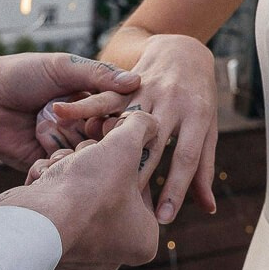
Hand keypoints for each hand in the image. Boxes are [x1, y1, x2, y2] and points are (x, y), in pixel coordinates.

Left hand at [0, 52, 139, 171]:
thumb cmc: (23, 74)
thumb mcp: (62, 67)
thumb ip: (97, 75)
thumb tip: (135, 82)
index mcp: (89, 98)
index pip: (115, 111)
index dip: (117, 116)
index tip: (112, 117)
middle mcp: (81, 123)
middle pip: (105, 137)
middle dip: (100, 137)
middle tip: (88, 131)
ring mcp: (64, 144)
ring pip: (87, 156)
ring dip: (80, 151)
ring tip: (64, 142)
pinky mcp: (46, 163)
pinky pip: (64, 170)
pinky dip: (61, 164)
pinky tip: (52, 155)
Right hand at [0, 111, 160, 269]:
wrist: (34, 219)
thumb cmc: (89, 187)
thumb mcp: (126, 144)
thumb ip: (142, 126)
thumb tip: (148, 120)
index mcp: (142, 241)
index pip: (140, 184)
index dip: (125, 155)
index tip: (113, 143)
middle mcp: (113, 255)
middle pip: (108, 186)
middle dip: (93, 162)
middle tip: (87, 155)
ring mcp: (78, 252)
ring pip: (79, 191)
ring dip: (68, 168)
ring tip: (62, 168)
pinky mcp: (47, 244)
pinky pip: (54, 203)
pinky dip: (48, 184)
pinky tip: (44, 182)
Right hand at [45, 34, 217, 223]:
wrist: (184, 50)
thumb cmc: (198, 98)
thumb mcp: (206, 129)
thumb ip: (203, 169)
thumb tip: (208, 210)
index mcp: (197, 115)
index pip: (187, 157)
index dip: (175, 188)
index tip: (164, 219)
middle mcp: (173, 101)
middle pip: (153, 144)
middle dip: (138, 177)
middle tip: (121, 210)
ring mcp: (149, 89)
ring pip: (126, 121)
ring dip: (107, 145)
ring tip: (88, 172)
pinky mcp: (127, 81)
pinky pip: (104, 96)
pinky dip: (83, 106)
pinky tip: (60, 115)